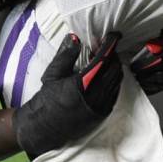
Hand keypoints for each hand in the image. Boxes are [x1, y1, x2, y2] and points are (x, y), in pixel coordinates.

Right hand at [15, 32, 122, 156]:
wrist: (45, 126)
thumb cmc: (47, 98)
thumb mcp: (53, 73)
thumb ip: (66, 55)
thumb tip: (75, 38)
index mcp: (82, 83)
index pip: (103, 58)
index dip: (110, 45)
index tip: (113, 36)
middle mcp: (95, 94)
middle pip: (114, 67)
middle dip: (112, 54)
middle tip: (104, 47)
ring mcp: (101, 104)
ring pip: (117, 79)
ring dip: (114, 66)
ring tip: (104, 59)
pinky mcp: (103, 112)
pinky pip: (115, 91)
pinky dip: (114, 79)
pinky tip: (105, 75)